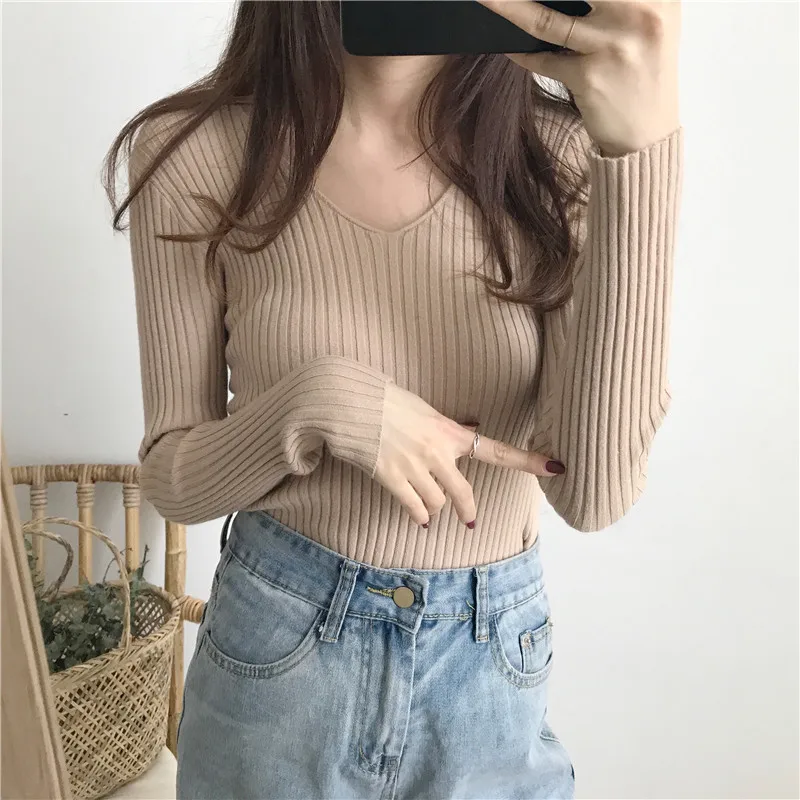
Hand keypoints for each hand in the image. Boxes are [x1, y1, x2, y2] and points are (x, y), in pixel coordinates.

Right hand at [376, 383, 564, 526]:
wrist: (352, 404)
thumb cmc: (387, 401)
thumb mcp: (426, 409)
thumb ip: (449, 427)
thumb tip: (471, 429)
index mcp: (450, 432)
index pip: (498, 450)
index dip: (529, 461)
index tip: (556, 468)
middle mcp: (438, 453)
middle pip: (463, 494)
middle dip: (467, 510)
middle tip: (469, 521)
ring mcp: (415, 468)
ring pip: (437, 503)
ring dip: (434, 507)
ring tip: (426, 505)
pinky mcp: (392, 479)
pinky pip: (414, 507)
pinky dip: (418, 515)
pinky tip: (419, 518)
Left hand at [477, 0, 680, 155]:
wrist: (647, 135)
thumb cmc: (642, 73)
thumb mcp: (648, 22)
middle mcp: (641, 12)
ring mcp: (613, 45)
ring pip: (546, 18)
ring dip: (508, 7)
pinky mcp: (590, 77)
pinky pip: (543, 59)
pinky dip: (523, 53)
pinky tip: (511, 47)